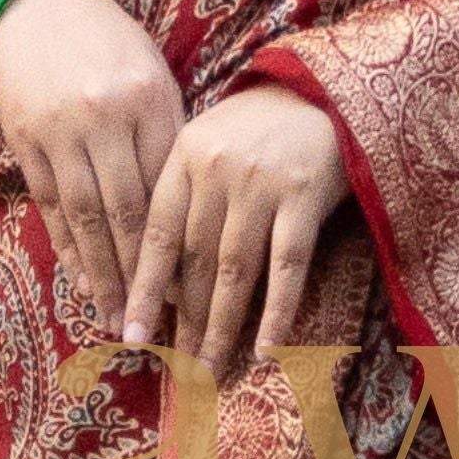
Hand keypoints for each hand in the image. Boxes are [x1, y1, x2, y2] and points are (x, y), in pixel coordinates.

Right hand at [0, 0, 184, 323]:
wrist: (37, 3)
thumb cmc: (111, 43)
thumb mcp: (153, 75)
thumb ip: (168, 134)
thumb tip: (189, 206)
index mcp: (150, 100)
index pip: (170, 188)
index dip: (181, 243)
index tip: (196, 288)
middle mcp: (105, 118)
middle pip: (129, 211)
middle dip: (143, 273)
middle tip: (157, 323)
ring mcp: (60, 130)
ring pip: (85, 215)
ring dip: (102, 272)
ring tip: (114, 315)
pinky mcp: (24, 137)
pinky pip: (48, 203)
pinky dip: (65, 244)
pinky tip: (80, 277)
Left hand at [124, 84, 354, 378]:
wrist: (328, 90)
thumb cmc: (263, 126)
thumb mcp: (211, 142)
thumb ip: (184, 194)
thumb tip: (158, 277)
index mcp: (185, 157)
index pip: (157, 235)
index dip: (142, 288)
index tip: (130, 332)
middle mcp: (217, 170)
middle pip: (194, 260)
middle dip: (184, 320)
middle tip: (178, 368)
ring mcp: (261, 184)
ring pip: (233, 270)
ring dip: (221, 326)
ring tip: (210, 368)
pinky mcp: (304, 196)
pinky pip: (287, 267)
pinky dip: (276, 312)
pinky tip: (267, 349)